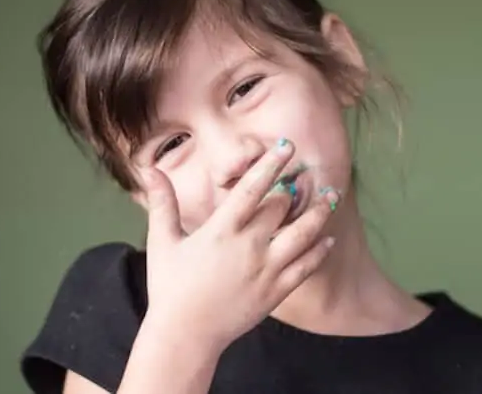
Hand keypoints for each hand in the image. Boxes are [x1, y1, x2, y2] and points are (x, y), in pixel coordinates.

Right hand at [140, 138, 338, 352]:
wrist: (185, 336)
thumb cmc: (169, 287)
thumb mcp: (162, 241)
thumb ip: (162, 203)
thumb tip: (149, 169)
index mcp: (222, 231)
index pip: (252, 189)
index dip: (271, 164)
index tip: (287, 145)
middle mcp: (249, 247)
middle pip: (282, 207)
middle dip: (298, 185)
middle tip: (310, 168)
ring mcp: (266, 270)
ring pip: (303, 234)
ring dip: (319, 213)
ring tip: (332, 195)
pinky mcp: (276, 293)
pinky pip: (305, 268)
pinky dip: (319, 251)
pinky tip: (328, 239)